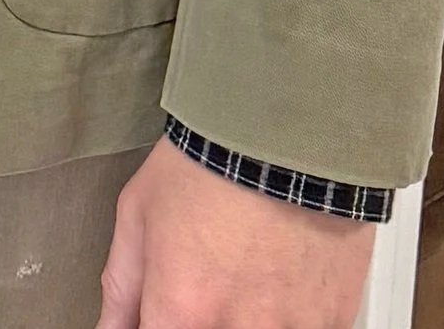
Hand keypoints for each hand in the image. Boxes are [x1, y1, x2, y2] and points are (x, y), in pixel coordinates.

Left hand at [97, 141, 375, 327]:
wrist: (285, 134)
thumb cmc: (210, 163)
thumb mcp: (138, 212)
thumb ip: (121, 286)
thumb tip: (111, 327)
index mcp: (181, 311)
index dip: (158, 322)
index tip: (162, 309)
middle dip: (197, 316)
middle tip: (206, 280)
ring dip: (245, 315)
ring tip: (244, 274)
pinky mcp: (332, 320)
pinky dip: (284, 314)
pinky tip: (276, 280)